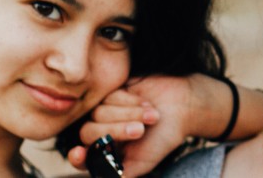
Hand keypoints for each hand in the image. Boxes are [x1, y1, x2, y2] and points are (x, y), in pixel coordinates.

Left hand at [68, 75, 222, 176]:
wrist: (184, 107)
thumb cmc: (164, 137)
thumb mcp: (143, 162)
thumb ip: (120, 173)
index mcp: (106, 153)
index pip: (82, 158)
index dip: (79, 157)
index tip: (79, 153)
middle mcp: (102, 133)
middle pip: (89, 133)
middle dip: (116, 130)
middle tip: (141, 130)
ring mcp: (106, 111)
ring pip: (99, 113)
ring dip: (129, 114)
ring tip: (152, 116)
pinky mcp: (114, 92)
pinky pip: (110, 96)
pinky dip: (130, 101)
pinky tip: (147, 103)